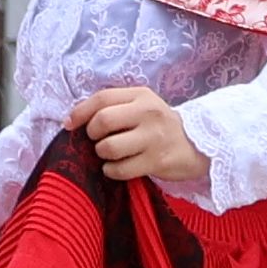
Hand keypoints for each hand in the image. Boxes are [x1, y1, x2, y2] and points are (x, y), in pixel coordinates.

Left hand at [72, 86, 207, 187]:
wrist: (197, 144)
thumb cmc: (159, 126)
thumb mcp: (142, 106)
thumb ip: (114, 107)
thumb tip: (73, 120)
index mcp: (141, 95)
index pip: (102, 98)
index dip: (80, 112)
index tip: (69, 125)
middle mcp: (148, 113)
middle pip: (102, 121)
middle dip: (92, 135)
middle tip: (98, 141)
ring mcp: (154, 137)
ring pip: (109, 147)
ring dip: (102, 154)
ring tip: (110, 155)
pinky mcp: (157, 161)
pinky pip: (120, 169)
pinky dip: (112, 171)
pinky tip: (118, 168)